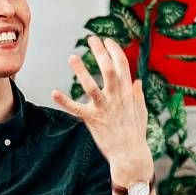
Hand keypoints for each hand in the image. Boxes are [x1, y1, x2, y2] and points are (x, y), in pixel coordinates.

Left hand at [52, 36, 151, 182]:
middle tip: (91, 39)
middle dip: (100, 52)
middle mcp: (117, 97)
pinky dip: (65, 101)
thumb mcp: (141, 111)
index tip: (107, 41)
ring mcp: (104, 108)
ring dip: (81, 71)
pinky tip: (54, 92)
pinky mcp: (92, 120)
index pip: (123, 65)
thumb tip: (136, 81)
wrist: (130, 155)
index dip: (115, 50)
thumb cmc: (136, 133)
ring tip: (72, 57)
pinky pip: (76, 109)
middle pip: (109, 69)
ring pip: (91, 86)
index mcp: (128, 93)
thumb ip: (138, 95)